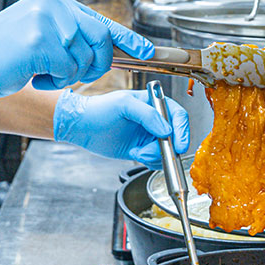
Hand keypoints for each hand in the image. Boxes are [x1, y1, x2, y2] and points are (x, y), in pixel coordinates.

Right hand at [0, 0, 153, 106]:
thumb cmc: (1, 54)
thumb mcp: (40, 34)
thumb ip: (69, 35)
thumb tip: (106, 48)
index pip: (100, 18)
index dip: (128, 38)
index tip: (147, 50)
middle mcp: (53, 4)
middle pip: (101, 39)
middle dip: (95, 65)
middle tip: (70, 74)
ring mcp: (46, 21)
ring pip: (84, 59)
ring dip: (67, 76)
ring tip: (39, 70)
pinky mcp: (39, 42)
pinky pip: (67, 71)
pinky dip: (53, 81)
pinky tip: (32, 74)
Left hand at [53, 88, 190, 168]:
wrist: (82, 126)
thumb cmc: (99, 109)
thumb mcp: (123, 105)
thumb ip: (147, 115)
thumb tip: (166, 130)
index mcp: (154, 103)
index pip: (178, 115)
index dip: (182, 130)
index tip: (179, 145)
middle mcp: (155, 119)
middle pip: (176, 135)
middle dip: (168, 147)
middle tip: (154, 152)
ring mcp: (149, 135)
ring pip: (167, 150)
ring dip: (155, 155)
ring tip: (138, 152)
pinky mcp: (143, 149)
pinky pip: (157, 159)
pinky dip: (150, 161)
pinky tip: (135, 154)